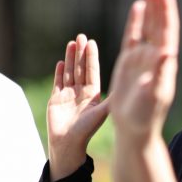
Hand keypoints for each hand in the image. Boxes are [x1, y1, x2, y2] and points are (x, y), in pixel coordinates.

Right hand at [47, 34, 109, 181]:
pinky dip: (59, 72)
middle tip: (81, 36)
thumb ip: (111, 100)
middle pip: (81, 68)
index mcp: (93, 94)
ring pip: (70, 72)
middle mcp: (82, 93)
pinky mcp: (56, 100)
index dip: (91, 57)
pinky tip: (61, 61)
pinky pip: (58, 82)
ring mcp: (68, 95)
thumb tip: (125, 88)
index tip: (91, 42)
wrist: (68, 144)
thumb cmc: (86, 131)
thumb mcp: (101, 113)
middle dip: (81, 52)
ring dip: (70, 58)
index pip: (92, 71)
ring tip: (71, 43)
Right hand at [109, 0, 179, 139]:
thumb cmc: (147, 116)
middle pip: (158, 22)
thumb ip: (162, 74)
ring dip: (150, 5)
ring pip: (147, 25)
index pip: (167, 30)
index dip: (167, 10)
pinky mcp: (129, 61)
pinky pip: (134, 36)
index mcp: (165, 61)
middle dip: (158, 0)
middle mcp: (156, 55)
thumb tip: (168, 53)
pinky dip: (136, 21)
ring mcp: (143, 57)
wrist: (135, 128)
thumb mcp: (156, 95)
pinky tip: (139, 5)